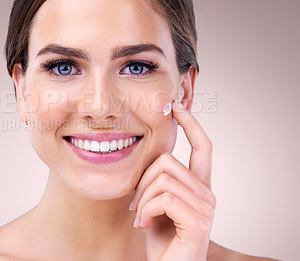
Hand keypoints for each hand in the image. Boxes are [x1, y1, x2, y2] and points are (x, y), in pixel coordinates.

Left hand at [129, 100, 215, 260]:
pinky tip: (144, 224)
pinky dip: (146, 210)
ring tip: (140, 216)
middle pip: (167, 161)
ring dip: (142, 199)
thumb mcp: (156, 202)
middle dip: (142, 180)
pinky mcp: (198, 221)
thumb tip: (150, 155)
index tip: (176, 106)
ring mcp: (206, 207)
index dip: (191, 124)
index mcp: (198, 186)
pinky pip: (163, 198)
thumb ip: (159, 180)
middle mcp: (207, 193)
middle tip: (136, 204)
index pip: (203, 147)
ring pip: (163, 179)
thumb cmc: (160, 236)